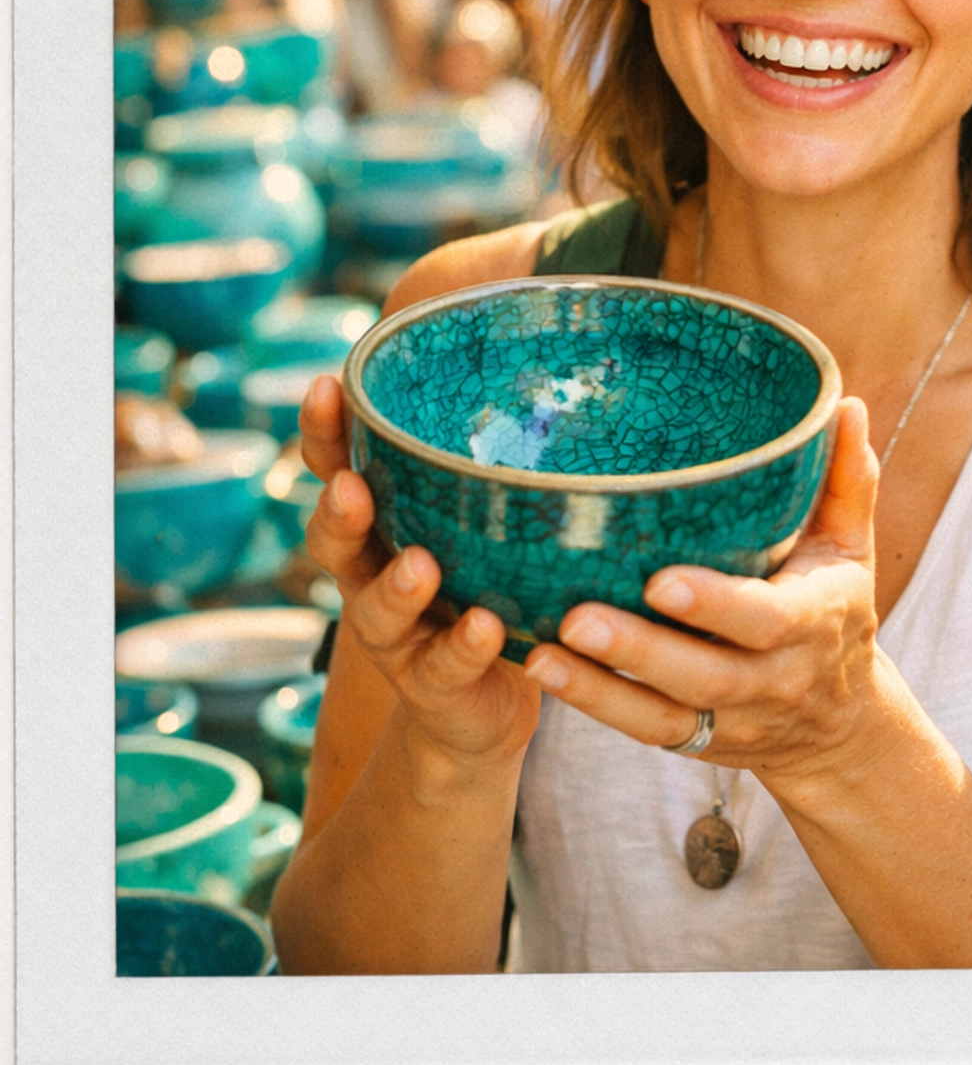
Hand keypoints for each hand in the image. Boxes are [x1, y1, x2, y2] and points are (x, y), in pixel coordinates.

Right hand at [299, 375, 540, 779]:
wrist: (480, 711)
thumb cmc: (486, 589)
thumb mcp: (481, 526)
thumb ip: (493, 468)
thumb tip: (554, 354)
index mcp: (381, 527)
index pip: (336, 470)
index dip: (323, 434)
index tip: (328, 387)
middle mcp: (373, 578)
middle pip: (334, 542)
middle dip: (337, 512)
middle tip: (350, 486)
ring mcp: (399, 637)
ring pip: (376, 612)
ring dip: (394, 587)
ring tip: (418, 565)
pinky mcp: (434, 685)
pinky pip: (446, 665)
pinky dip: (464, 646)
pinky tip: (485, 628)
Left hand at [521, 399, 882, 786]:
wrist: (841, 727)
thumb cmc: (836, 612)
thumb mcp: (851, 550)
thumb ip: (848, 482)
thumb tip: (847, 405)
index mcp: (812, 623)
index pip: (765, 620)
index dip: (715, 606)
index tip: (661, 581)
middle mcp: (773, 679)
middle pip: (705, 675)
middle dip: (639, 651)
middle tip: (576, 618)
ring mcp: (732, 717)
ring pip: (665, 714)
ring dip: (599, 690)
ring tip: (540, 656)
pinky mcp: (697, 742)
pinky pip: (644, 731)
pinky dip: (595, 705)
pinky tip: (542, 669)